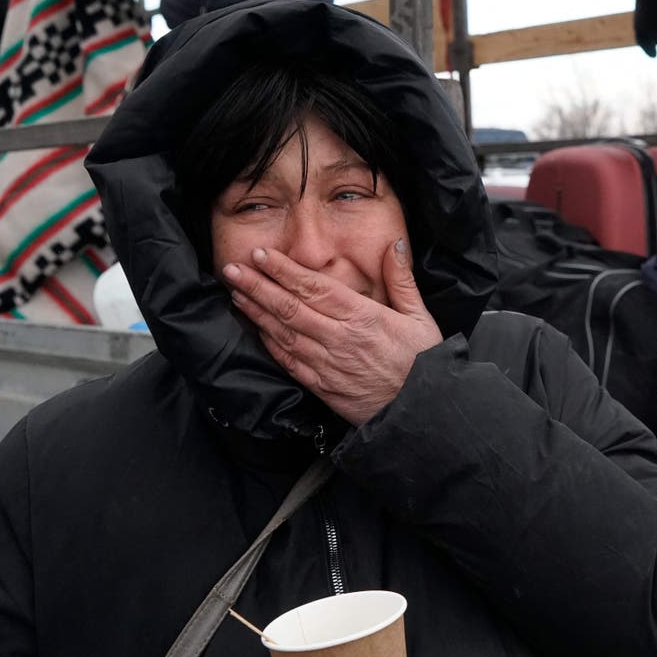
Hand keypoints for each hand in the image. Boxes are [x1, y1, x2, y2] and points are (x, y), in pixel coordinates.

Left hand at [222, 239, 443, 426]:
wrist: (422, 411)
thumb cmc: (423, 363)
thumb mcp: (421, 317)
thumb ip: (401, 279)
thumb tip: (392, 244)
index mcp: (364, 317)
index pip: (315, 288)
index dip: (285, 271)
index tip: (262, 255)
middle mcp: (340, 339)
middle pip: (290, 308)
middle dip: (258, 286)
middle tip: (233, 269)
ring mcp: (328, 365)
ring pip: (283, 333)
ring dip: (256, 312)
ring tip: (236, 292)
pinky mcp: (322, 386)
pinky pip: (289, 362)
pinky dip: (269, 344)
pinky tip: (256, 328)